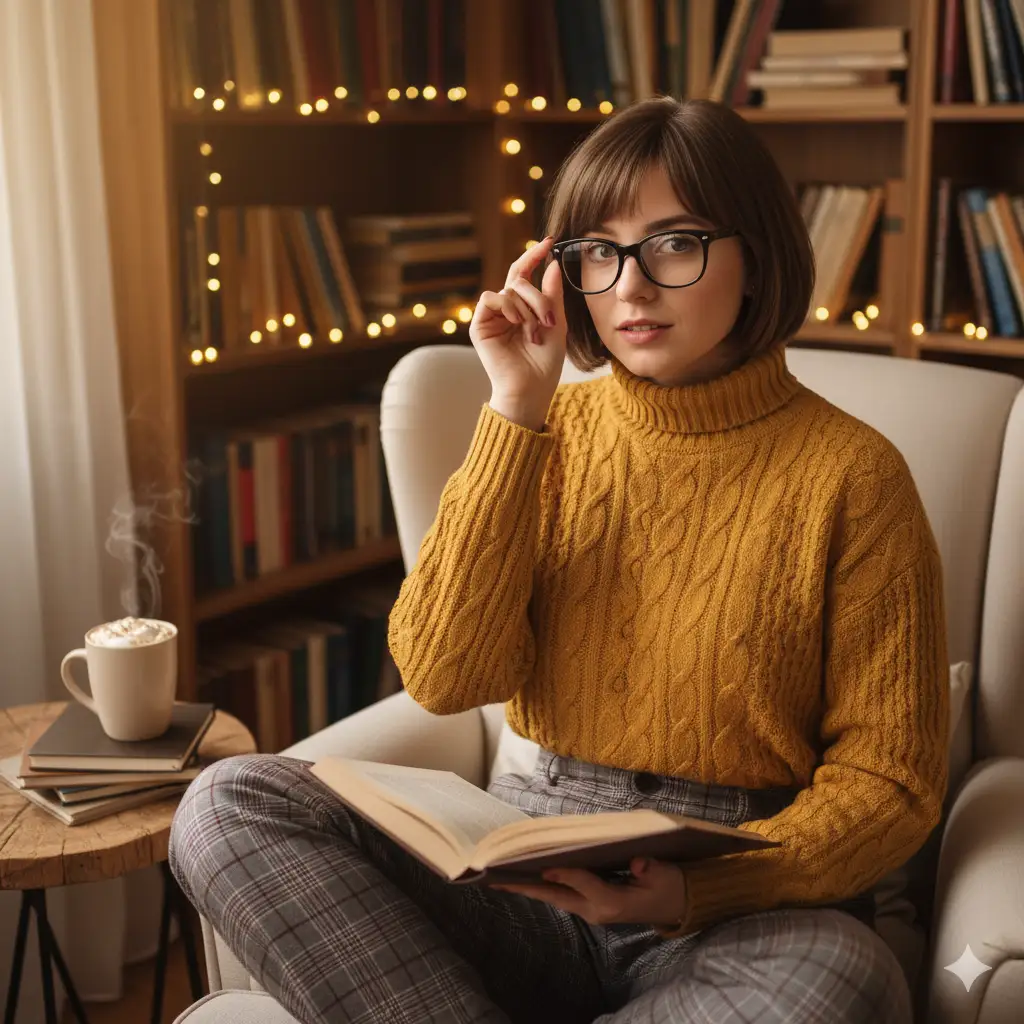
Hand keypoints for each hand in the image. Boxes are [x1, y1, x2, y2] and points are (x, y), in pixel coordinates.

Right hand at [470, 237, 566, 426]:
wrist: (531, 389)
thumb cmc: (545, 363)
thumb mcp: (557, 323)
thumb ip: (552, 294)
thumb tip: (551, 263)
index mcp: (522, 308)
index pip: (524, 275)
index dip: (534, 256)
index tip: (550, 241)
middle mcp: (505, 310)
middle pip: (519, 280)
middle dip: (539, 296)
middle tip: (550, 319)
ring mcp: (491, 317)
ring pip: (508, 289)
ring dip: (527, 308)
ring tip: (534, 331)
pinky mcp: (479, 325)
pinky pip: (491, 298)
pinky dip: (508, 306)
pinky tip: (517, 323)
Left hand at [491, 857, 688, 928]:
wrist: (676, 904)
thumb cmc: (670, 887)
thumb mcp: (663, 876)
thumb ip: (650, 870)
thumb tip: (638, 863)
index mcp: (614, 904)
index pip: (584, 884)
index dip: (566, 874)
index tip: (544, 866)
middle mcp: (597, 910)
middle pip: (556, 896)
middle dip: (527, 887)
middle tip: (498, 878)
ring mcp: (592, 910)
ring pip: (555, 897)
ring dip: (530, 887)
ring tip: (504, 876)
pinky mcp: (591, 905)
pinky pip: (562, 895)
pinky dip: (543, 885)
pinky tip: (529, 876)